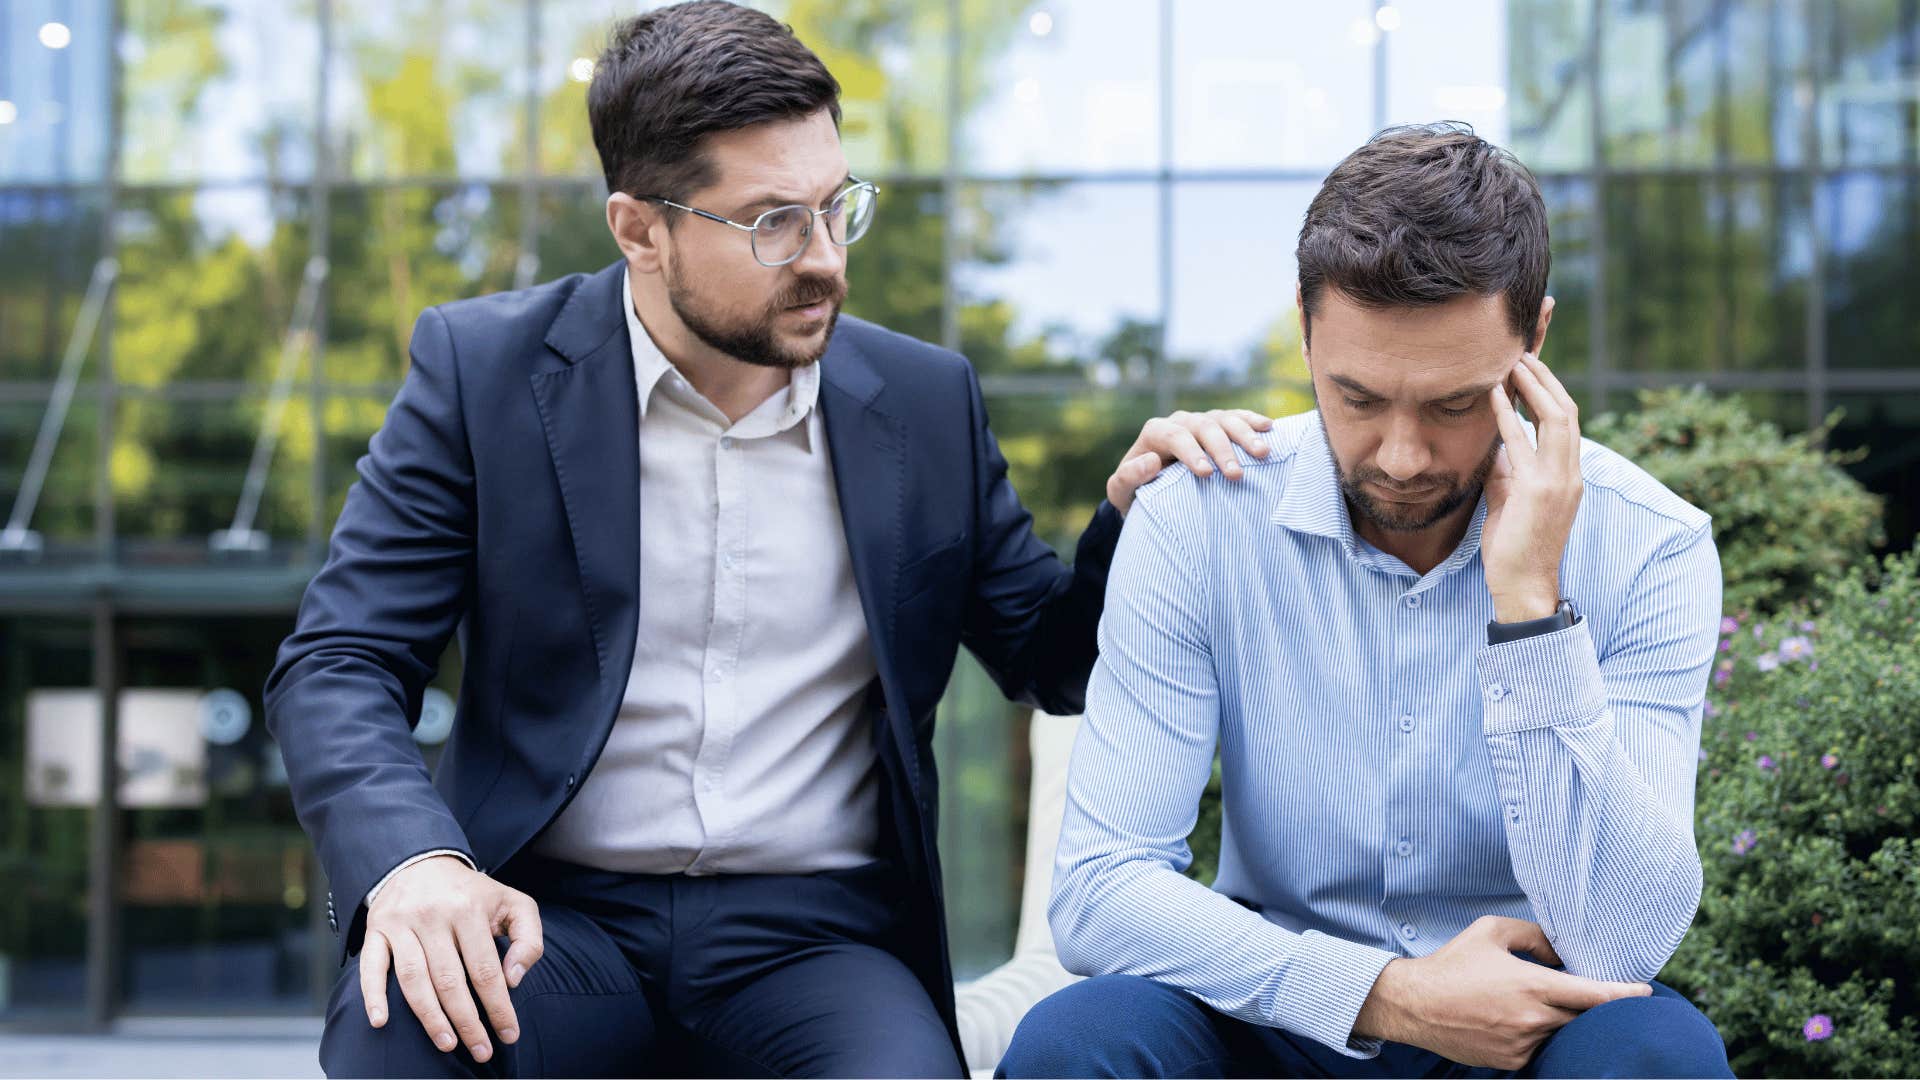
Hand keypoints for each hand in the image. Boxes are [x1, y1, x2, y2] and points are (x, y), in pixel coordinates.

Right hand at [360, 854, 543, 1062]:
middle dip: (468, 1022)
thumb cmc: (473, 893)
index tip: (509, 1034)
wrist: (422, 861)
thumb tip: (513, 979)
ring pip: (414, 979)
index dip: (498, 1006)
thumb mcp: (512, 903)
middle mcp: (433, 915)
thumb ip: (527, 938)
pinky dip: (373, 995)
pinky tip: (381, 1022)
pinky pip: (370, 967)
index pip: (486, 969)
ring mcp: (401, 923)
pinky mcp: (376, 929)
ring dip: (430, 1018)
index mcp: (469, 909)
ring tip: (447, 1044)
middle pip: (450, 980)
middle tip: (481, 1051)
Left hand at [1106, 409, 1274, 514]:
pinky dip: (1253, 421)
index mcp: (1156, 433)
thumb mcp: (1122, 492)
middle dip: (1221, 450)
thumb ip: (1128, 478)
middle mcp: (1180, 422)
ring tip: (1262, 453)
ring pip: (1225, 420)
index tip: (1206, 474)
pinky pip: (1238, 417)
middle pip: (1204, 427)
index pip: (1174, 436)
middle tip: (1236, 475)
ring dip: (1245, 435)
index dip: (1190, 452)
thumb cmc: (1138, 492)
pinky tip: (1270, 428)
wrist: (1152, 488)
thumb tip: (1151, 461)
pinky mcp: (1220, 425)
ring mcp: (1202, 421)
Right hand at [1353, 916, 1649, 1069]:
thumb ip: (1532, 934)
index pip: (1596, 995)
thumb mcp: (1490, 931)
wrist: (1415, 1004)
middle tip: (1599, 998)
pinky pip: (1539, 1049)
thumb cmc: (1452, 964)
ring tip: (1538, 1005)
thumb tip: (1560, 949)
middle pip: (1584, 1019)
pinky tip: (1517, 1021)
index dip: (1626, 995)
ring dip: (1562, 1022)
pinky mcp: (1511, 1061)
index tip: (1646, 992)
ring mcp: (1523, 1044)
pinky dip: (1539, 1035)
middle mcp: (1534, 1019)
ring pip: (1562, 1035)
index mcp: (1533, 985)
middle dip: (1595, 1009)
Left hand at [1481, 353, 1582, 621]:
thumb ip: (1508, 468)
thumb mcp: (1510, 497)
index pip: (1565, 421)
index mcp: (1567, 474)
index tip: (1530, 367)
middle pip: (1567, 410)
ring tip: (1514, 363)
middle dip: (1547, 379)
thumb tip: (1497, 442)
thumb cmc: (1513, 546)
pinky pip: (1524, 442)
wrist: (1522, 585)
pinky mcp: (1540, 491)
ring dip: (1535, 387)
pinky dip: (1509, 413)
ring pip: (1558, 418)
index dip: (1551, 391)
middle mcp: (1570, 473)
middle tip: (1522, 354)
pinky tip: (1494, 394)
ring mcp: (1559, 481)